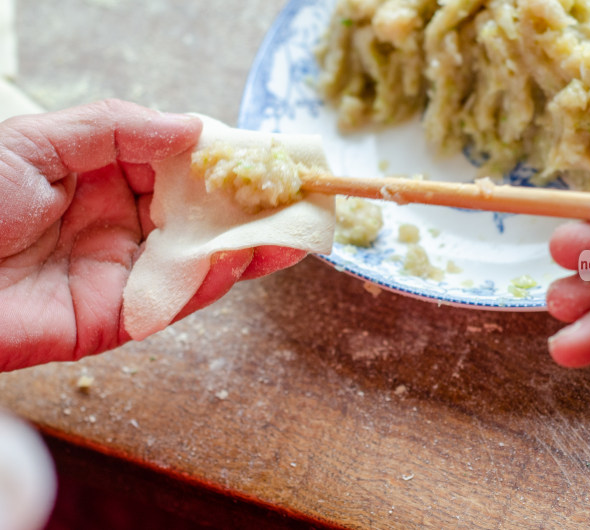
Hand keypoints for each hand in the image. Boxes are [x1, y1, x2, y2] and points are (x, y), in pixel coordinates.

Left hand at [0, 100, 305, 370]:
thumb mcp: (38, 141)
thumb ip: (119, 128)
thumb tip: (194, 128)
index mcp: (104, 179)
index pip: (180, 169)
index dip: (225, 163)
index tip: (267, 156)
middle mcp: (122, 226)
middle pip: (201, 218)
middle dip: (251, 209)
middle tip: (300, 197)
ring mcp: (124, 274)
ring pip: (200, 261)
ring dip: (249, 247)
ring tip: (294, 230)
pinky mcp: (120, 320)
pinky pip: (176, 299)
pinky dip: (215, 280)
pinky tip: (245, 256)